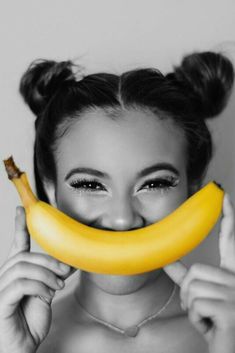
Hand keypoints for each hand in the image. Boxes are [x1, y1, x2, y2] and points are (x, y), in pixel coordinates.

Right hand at [0, 206, 75, 352]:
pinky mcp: (1, 302)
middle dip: (49, 260)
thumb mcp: (46, 293)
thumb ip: (52, 276)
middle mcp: (5, 278)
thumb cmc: (30, 322)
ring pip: (23, 267)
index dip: (19, 226)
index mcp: (16, 273)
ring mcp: (1, 289)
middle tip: (65, 271)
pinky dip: (39, 286)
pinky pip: (20, 284)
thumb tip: (68, 262)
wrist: (22, 348)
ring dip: (46, 274)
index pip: (17, 245)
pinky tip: (47, 295)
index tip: (21, 210)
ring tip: (57, 285)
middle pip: (25, 255)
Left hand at [163, 192, 234, 352]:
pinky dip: (197, 319)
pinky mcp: (231, 309)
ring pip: (191, 287)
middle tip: (202, 310)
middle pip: (195, 271)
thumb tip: (167, 262)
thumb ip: (187, 279)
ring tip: (208, 319)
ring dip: (192, 308)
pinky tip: (212, 327)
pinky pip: (196, 304)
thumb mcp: (202, 299)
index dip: (229, 217)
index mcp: (234, 275)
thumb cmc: (217, 325)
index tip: (224, 195)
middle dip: (189, 293)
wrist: (231, 351)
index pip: (231, 240)